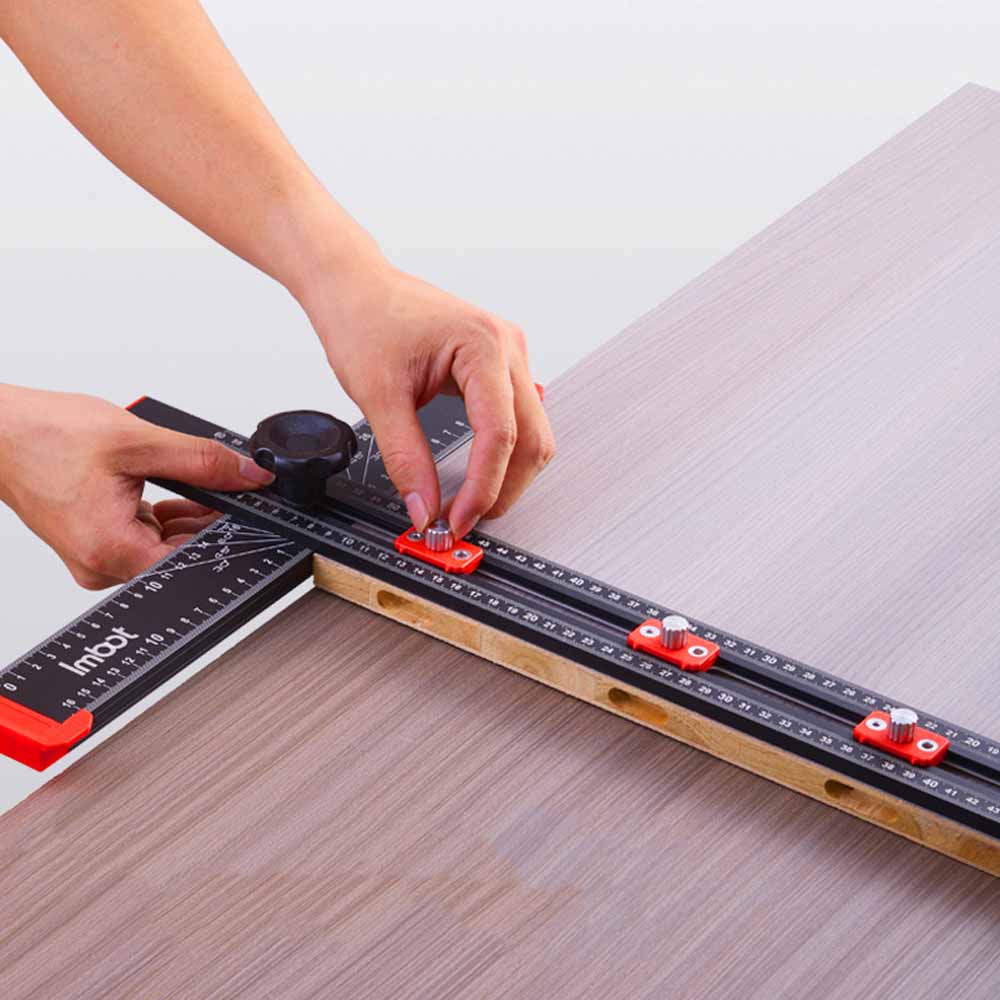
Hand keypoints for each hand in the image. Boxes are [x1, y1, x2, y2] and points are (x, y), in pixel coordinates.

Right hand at [0, 386, 274, 588]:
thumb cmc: (44, 436)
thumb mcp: (138, 442)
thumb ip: (202, 462)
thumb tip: (249, 476)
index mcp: (110, 550)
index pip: (192, 560)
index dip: (226, 535)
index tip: (249, 511)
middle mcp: (101, 565)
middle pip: (180, 555)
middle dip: (209, 521)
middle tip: (225, 486)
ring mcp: (96, 557)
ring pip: (165, 545)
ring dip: (186, 516)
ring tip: (188, 480)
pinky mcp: (93, 543)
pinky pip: (144, 537)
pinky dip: (162, 516)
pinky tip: (167, 489)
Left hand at [298, 259, 555, 537]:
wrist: (354, 286)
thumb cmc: (364, 317)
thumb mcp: (378, 396)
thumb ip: (405, 459)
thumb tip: (424, 508)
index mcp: (483, 345)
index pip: (500, 435)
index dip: (482, 488)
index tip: (457, 520)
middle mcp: (507, 347)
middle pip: (531, 440)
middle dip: (503, 488)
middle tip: (464, 520)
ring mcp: (509, 355)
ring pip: (533, 434)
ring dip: (508, 475)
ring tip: (470, 503)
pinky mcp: (500, 366)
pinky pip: (519, 419)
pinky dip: (503, 454)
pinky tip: (479, 473)